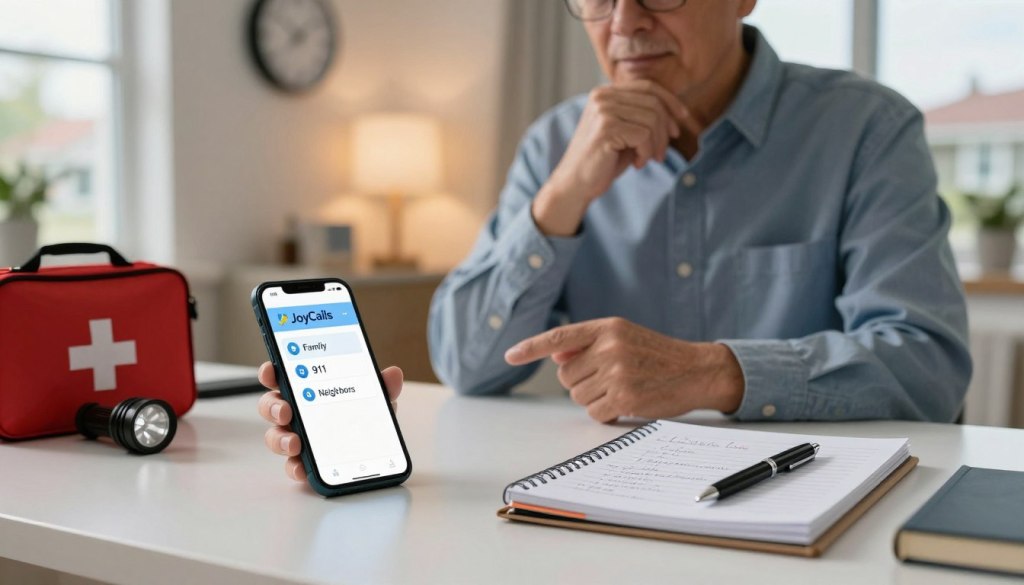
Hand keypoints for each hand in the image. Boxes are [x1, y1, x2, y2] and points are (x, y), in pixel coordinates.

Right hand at [256, 361, 403, 480]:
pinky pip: (292, 465)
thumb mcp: (375, 400)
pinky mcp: (304, 463)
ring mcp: (297, 438)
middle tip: (285, 410)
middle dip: (273, 406)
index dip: (272, 372)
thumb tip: (393, 373)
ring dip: (280, 439)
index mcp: (310, 391)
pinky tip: (302, 467)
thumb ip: (381, 387)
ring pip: (276, 437)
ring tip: (295, 443)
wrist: (372, 455)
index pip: (284, 377)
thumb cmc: (363, 419)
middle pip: (272, 406)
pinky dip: (295, 467)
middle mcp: (298, 414)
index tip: (272, 371)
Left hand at [504, 318, 742, 422]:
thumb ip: (589, 344)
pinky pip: (595, 412)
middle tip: (610, 378)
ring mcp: (617, 373)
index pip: (559, 337)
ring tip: (622, 388)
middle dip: (581, 382)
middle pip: (566, 376)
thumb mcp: (624, 337)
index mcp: (607, 328)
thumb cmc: (657, 355)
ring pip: (578, 396)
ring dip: (594, 398)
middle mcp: (610, 347)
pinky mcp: (625, 398)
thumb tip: (556, 356)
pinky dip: (605, 412)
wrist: (696, 371)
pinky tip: (626, 402)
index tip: (510, 355)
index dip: (531, 347)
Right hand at [532, 80, 703, 235]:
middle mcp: (602, 96)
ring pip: (652, 119)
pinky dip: (646, 153)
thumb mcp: (626, 132)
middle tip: (662, 154)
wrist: (576, 184)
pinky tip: (636, 164)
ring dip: (656, 145)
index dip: (670, 101)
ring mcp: (603, 110)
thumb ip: (643, 117)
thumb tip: (677, 111)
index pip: (648, 87)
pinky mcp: (606, 128)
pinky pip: (644, 135)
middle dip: (665, 130)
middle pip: (654, 103)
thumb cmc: (603, 160)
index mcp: (605, 93)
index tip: (683, 120)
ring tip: (645, 160)